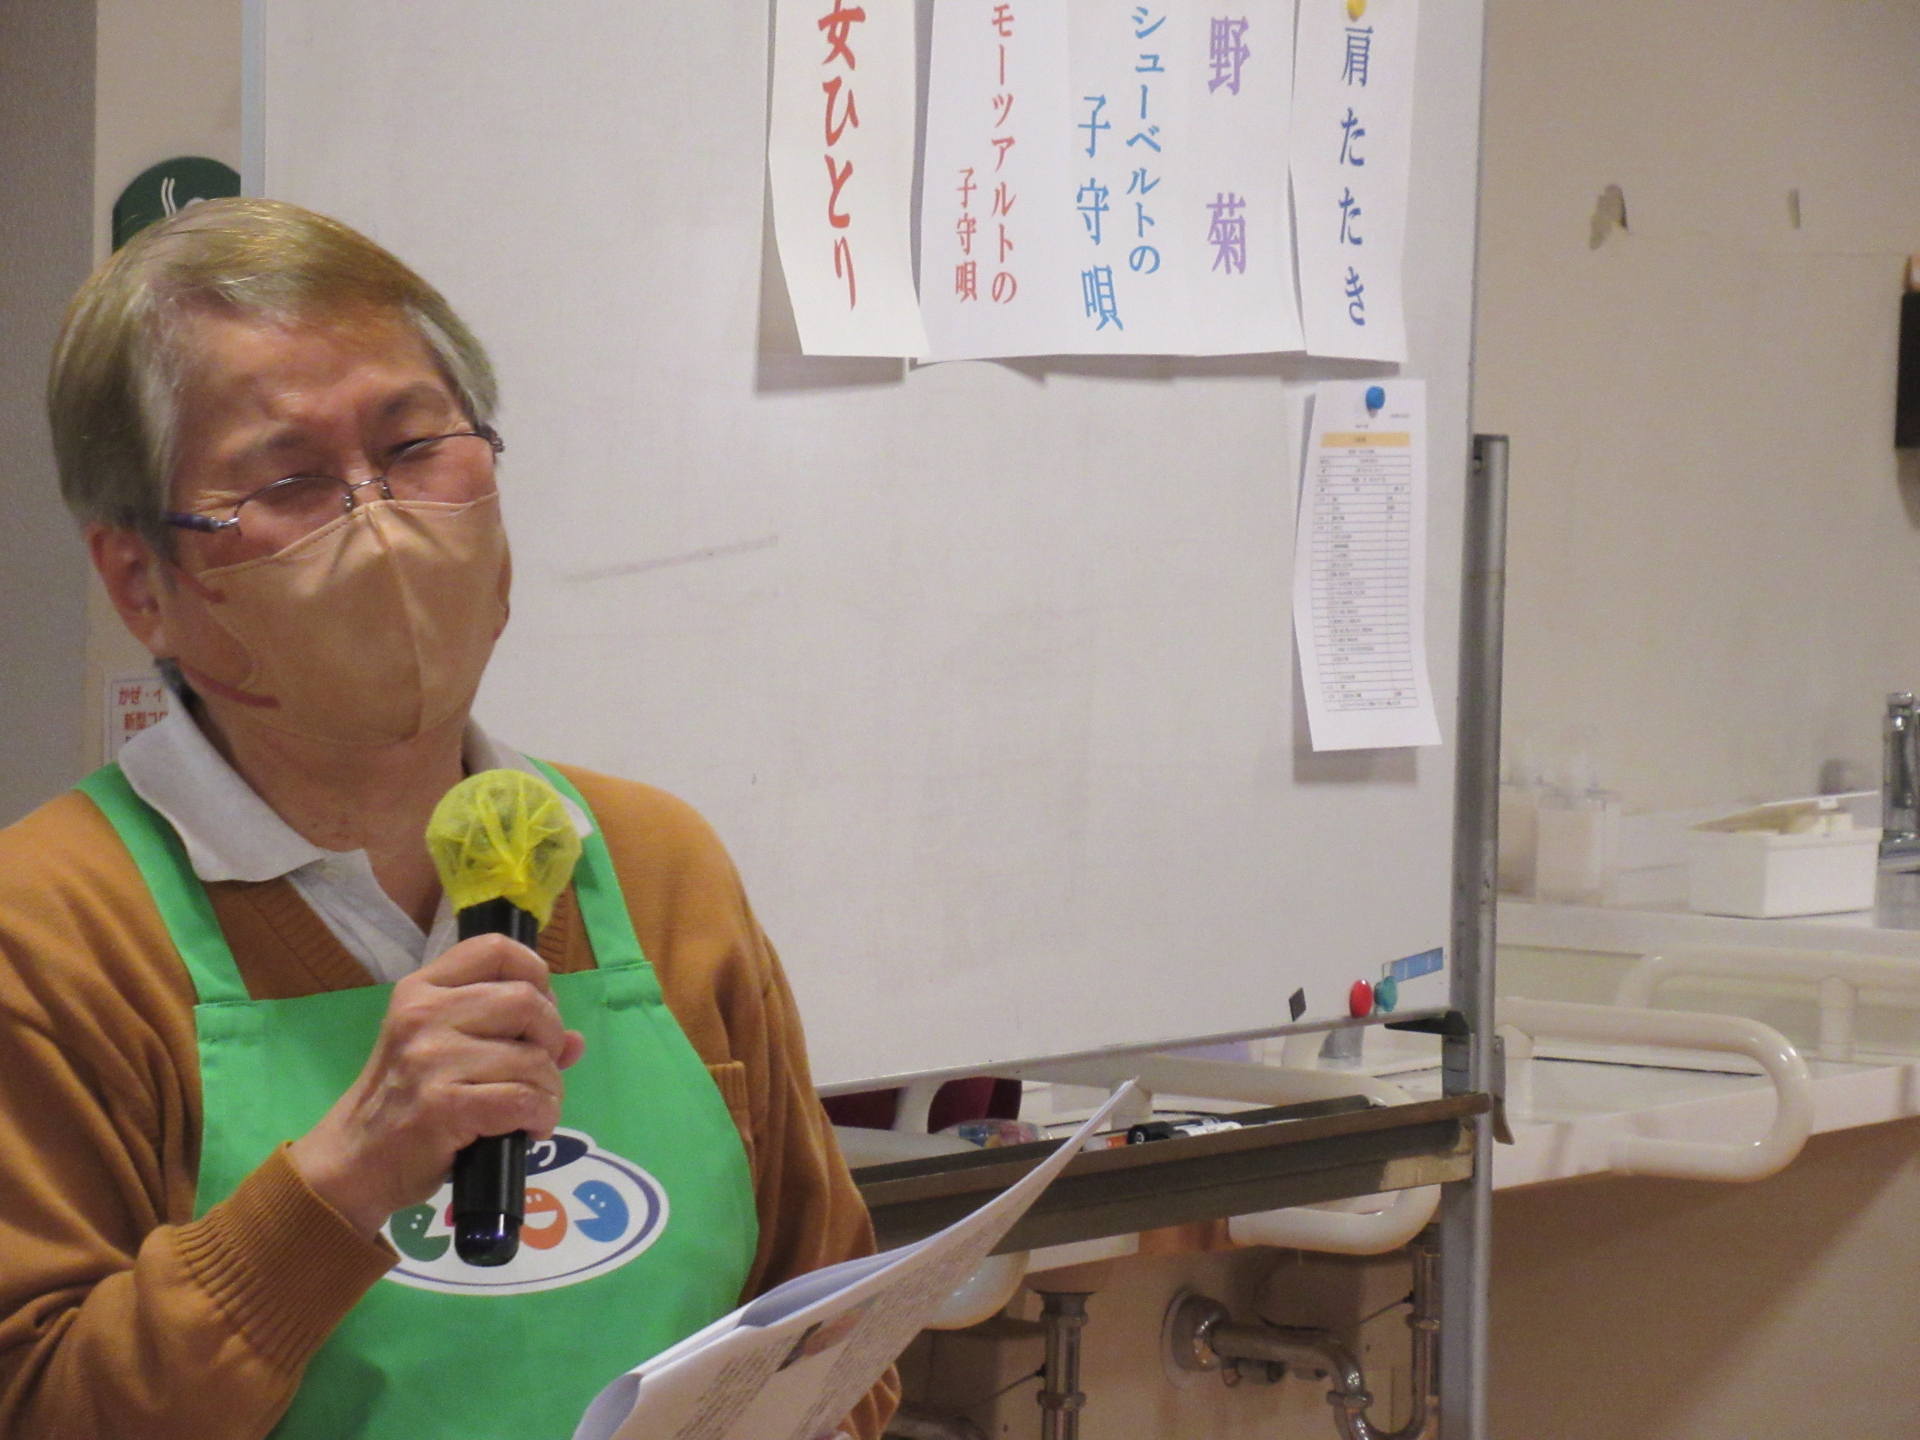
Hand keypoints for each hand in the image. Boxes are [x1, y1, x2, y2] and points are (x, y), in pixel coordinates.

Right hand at [288, 936, 586, 1237]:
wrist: (354, 1161)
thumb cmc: (404, 1101)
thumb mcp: (441, 1051)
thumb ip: (505, 1035)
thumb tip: (574, 1041)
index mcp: (422, 989)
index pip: (495, 949)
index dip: (535, 974)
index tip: (538, 1011)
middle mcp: (425, 1014)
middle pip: (526, 1000)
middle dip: (550, 1037)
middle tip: (541, 1069)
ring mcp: (432, 1059)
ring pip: (532, 1058)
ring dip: (549, 1089)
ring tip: (534, 1107)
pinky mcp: (444, 1105)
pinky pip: (523, 1100)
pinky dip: (541, 1116)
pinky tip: (529, 1128)